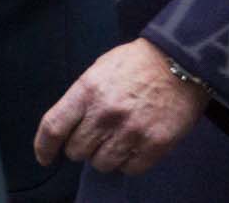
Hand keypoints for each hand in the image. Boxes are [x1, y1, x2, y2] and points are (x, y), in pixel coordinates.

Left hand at [34, 38, 207, 176]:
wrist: (184, 59)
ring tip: (121, 137)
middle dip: (84, 145)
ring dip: (107, 155)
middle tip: (99, 133)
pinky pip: (130, 169)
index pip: (53, 127)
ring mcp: (131, 130)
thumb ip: (82, 97)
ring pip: (102, 164)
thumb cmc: (140, 62)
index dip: (43, 147)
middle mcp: (106, 113)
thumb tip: (67, 128)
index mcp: (89, 90)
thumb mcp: (102, 68)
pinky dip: (131, 160)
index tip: (45, 157)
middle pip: (76, 151)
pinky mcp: (155, 144)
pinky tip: (137, 142)